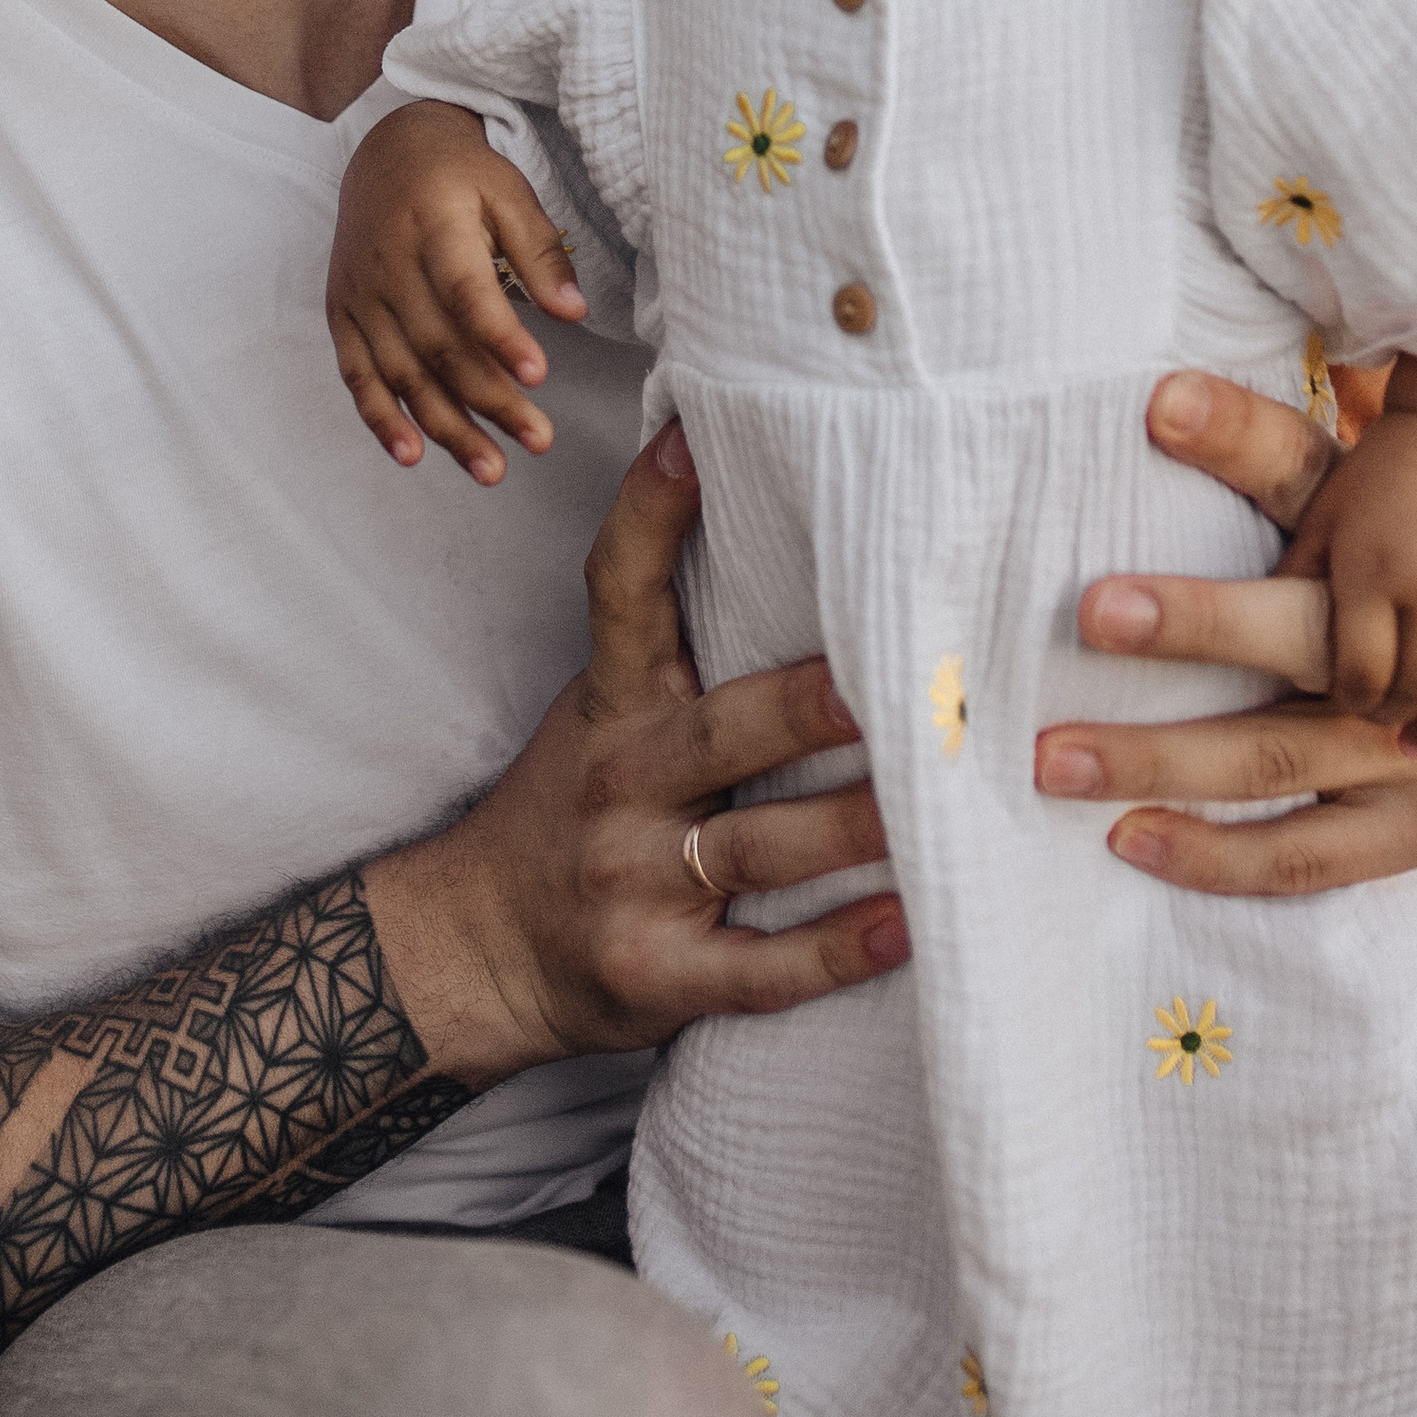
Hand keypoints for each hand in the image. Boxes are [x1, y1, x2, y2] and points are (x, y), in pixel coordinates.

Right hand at [328, 101, 587, 482]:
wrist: (384, 152)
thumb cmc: (458, 175)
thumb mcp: (508, 191)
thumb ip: (540, 251)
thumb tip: (574, 313)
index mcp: (433, 226)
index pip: (464, 290)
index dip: (499, 336)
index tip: (539, 375)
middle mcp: (388, 265)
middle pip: (438, 345)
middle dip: (489, 400)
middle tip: (538, 440)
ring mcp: (360, 295)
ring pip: (401, 372)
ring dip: (445, 426)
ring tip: (492, 468)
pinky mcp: (343, 315)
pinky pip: (357, 375)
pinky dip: (381, 419)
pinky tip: (412, 455)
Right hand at [366, 421, 905, 1084]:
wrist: (477, 947)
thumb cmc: (573, 808)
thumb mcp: (602, 714)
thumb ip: (677, 652)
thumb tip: (799, 547)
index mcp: (611, 705)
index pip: (618, 594)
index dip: (648, 514)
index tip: (688, 441)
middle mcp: (619, 784)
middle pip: (718, 734)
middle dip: (802, 709)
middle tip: (890, 684)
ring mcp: (635, 883)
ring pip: (758, 850)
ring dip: (852, 830)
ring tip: (939, 806)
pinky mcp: (659, 975)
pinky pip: (761, 968)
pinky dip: (836, 949)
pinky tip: (906, 925)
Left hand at [1034, 370, 1416, 898]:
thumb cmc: (1395, 548)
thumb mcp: (1338, 491)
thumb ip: (1250, 448)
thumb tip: (1156, 394)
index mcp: (1382, 588)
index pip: (1283, 618)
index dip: (1194, 617)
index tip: (1091, 612)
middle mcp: (1409, 683)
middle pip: (1275, 723)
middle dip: (1156, 744)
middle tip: (1047, 749)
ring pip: (1293, 799)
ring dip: (1181, 806)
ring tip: (1075, 796)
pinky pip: (1322, 864)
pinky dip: (1232, 865)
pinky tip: (1142, 851)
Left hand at [1278, 408, 1416, 745]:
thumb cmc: (1375, 487)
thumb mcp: (1322, 523)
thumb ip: (1294, 585)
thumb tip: (1246, 660)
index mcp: (1368, 567)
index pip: (1359, 674)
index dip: (1352, 703)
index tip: (1349, 709)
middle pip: (1414, 686)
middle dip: (1394, 718)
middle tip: (1383, 733)